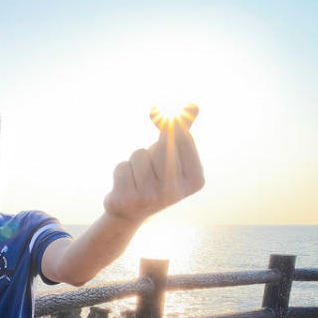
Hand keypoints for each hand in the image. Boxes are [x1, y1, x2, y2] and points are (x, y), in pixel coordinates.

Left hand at [103, 104, 204, 223]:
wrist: (131, 213)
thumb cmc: (157, 178)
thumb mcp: (174, 156)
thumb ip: (182, 131)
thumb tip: (192, 105)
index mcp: (195, 180)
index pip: (184, 138)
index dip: (171, 131)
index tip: (167, 137)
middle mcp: (175, 192)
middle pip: (163, 145)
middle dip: (154, 148)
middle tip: (153, 163)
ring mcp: (150, 198)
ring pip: (139, 154)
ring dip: (136, 160)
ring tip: (139, 177)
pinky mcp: (127, 200)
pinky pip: (122, 166)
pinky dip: (122, 170)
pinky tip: (127, 186)